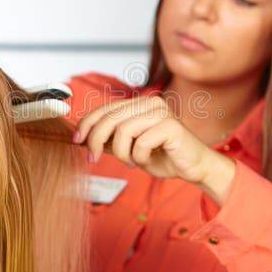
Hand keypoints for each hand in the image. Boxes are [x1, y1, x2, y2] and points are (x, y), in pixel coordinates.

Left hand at [74, 96, 235, 199]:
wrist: (194, 168)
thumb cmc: (163, 157)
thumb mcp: (130, 147)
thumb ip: (112, 139)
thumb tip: (83, 137)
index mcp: (139, 103)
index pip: (105, 108)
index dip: (87, 123)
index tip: (77, 141)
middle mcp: (150, 102)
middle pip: (110, 118)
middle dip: (96, 140)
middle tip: (94, 158)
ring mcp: (161, 112)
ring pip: (123, 131)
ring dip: (122, 153)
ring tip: (132, 162)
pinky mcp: (170, 126)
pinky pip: (141, 143)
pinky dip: (139, 157)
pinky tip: (147, 160)